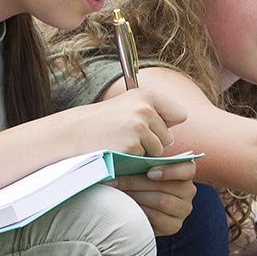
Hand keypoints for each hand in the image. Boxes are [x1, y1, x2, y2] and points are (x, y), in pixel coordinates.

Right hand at [48, 88, 186, 156]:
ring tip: (120, 142)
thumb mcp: (130, 105)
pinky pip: (143, 160)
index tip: (148, 125)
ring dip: (142, 152)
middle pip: (168, 137)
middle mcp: (145, 108)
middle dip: (152, 142)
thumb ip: (156, 110)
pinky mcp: (131, 146)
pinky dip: (132, 160)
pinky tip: (117, 151)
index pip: (180, 115)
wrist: (73, 132)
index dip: (166, 124)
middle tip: (126, 136)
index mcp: (147, 95)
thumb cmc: (104, 122)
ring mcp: (138, 127)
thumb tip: (183, 118)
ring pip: (157, 151)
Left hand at [107, 161, 196, 234]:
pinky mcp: (174, 225)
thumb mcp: (144, 168)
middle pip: (166, 187)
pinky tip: (129, 207)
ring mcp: (183, 209)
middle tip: (116, 181)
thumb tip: (124, 159)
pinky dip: (141, 211)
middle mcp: (188, 191)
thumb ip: (142, 161)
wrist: (140, 207)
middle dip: (137, 183)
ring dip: (137, 197)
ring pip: (162, 202)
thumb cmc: (141, 180)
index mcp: (185, 172)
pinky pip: (158, 218)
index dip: (170, 170)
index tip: (149, 172)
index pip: (187, 169)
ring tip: (119, 193)